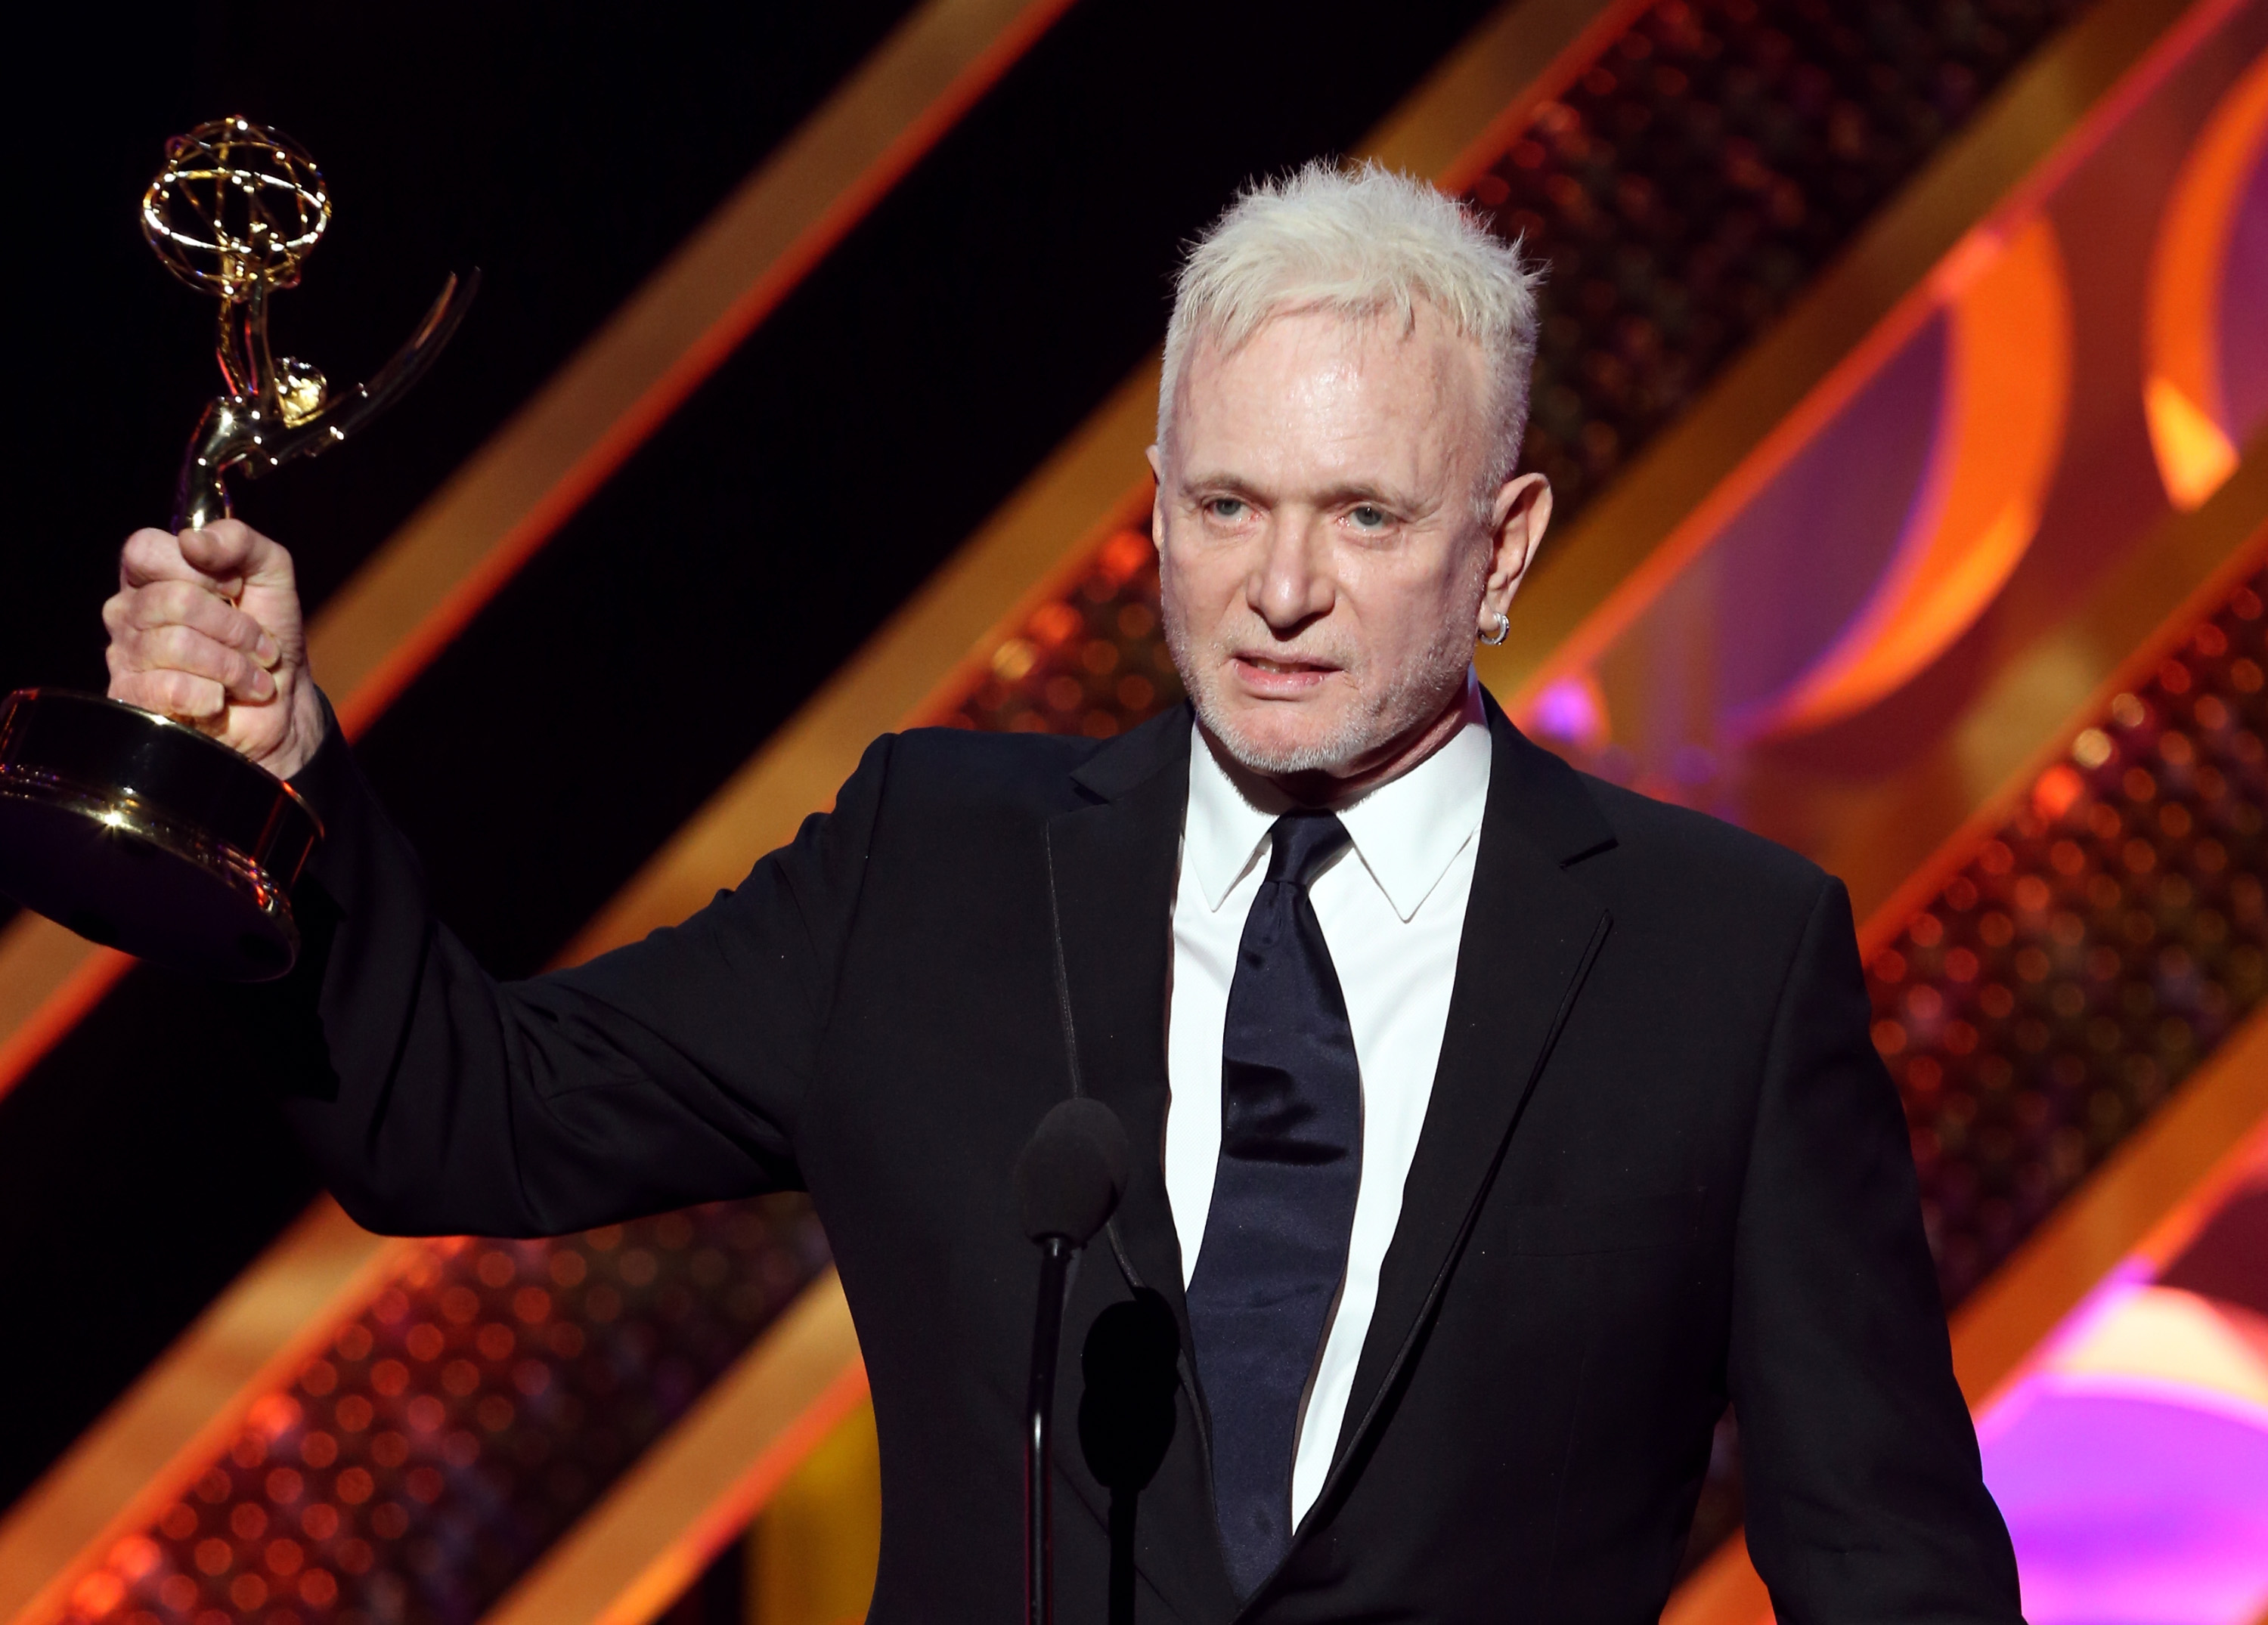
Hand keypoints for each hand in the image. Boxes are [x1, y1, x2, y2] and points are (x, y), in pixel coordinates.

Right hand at [104, 520, 326, 779]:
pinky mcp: (133, 699)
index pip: (145, 550)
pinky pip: (172, 688)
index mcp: (151, 575)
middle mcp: (128, 611)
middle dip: (235, 626)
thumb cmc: (268, 634)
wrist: (281, 705)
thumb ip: (239, 541)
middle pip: (173, 600)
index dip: (200, 570)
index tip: (236, 589)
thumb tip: (193, 540)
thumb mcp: (270, 574)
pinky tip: (222, 698)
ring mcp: (125, 656)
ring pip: (177, 645)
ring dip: (234, 665)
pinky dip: (214, 695)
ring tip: (251, 677)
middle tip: (260, 645)